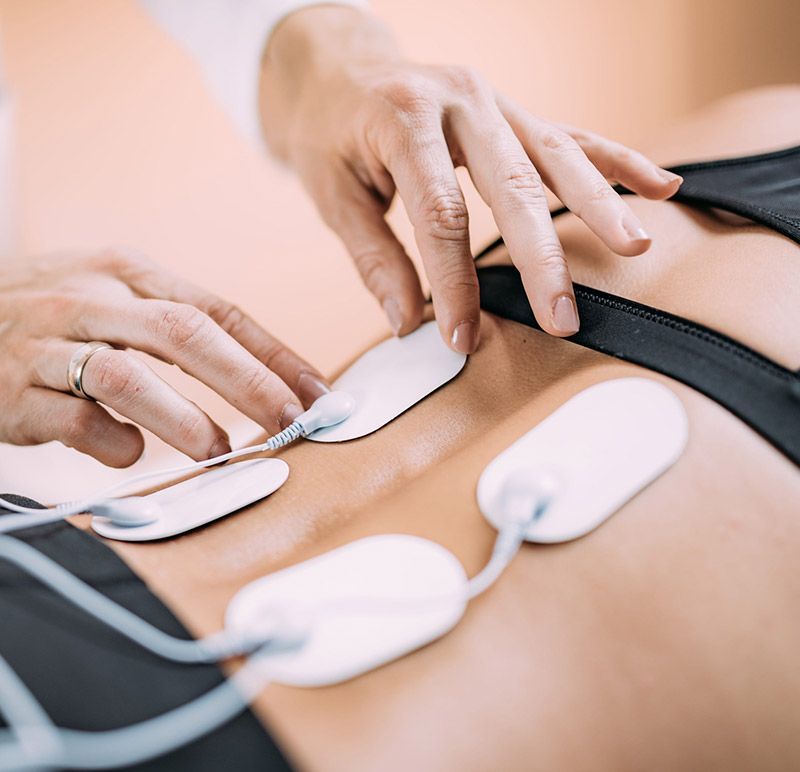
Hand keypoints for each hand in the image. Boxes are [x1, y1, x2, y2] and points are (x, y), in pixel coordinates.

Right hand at [0, 251, 328, 466]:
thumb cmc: (50, 318)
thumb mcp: (112, 299)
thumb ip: (174, 328)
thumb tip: (261, 379)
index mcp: (126, 273)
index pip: (217, 311)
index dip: (273, 353)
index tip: (316, 391)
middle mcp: (90, 300)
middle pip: (184, 333)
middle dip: (247, 381)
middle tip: (288, 421)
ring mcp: (46, 343)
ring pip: (127, 377)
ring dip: (185, 419)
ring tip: (221, 451)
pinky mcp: (10, 390)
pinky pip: (74, 421)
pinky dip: (114, 443)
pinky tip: (131, 453)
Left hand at [261, 6, 681, 350]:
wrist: (337, 73)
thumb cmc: (330, 134)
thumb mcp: (332, 195)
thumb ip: (373, 258)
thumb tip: (407, 321)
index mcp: (403, 119)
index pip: (440, 213)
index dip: (454, 281)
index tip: (461, 336)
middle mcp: (459, 100)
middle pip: (511, 186)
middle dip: (542, 258)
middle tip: (562, 316)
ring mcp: (493, 101)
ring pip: (555, 156)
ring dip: (598, 205)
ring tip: (634, 247)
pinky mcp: (512, 112)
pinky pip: (570, 136)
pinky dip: (615, 162)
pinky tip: (660, 186)